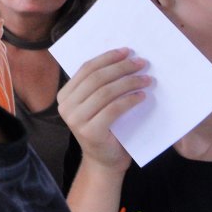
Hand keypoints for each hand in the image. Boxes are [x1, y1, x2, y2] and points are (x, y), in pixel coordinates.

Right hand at [57, 48, 148, 172]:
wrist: (104, 160)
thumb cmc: (106, 129)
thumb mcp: (98, 104)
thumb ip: (100, 86)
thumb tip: (123, 58)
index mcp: (65, 96)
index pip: (86, 69)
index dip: (107, 58)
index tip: (127, 51)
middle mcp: (65, 107)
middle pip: (96, 79)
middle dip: (121, 68)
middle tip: (141, 63)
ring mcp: (75, 120)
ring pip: (105, 92)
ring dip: (129, 82)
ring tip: (147, 79)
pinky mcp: (90, 131)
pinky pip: (113, 109)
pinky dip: (130, 100)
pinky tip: (143, 96)